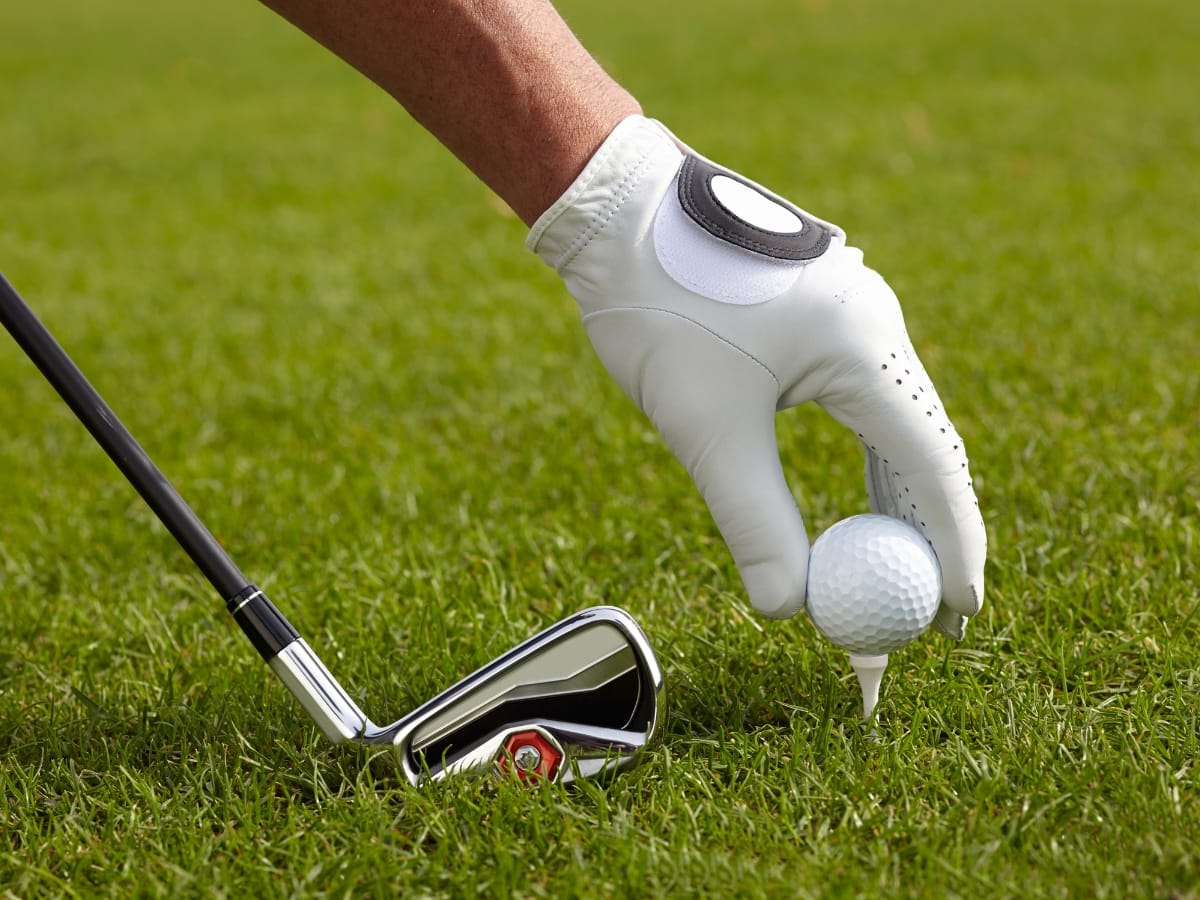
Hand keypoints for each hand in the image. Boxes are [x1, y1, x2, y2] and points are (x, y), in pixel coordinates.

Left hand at [528, 116, 985, 636]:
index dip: (951, 544)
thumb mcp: (706, 426)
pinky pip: (865, 401)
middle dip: (933, 532)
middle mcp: (874, 324)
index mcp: (863, 346)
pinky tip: (866, 500)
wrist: (618, 213)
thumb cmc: (660, 310)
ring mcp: (852, 312)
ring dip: (902, 498)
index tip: (957, 611)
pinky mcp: (822, 314)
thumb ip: (753, 518)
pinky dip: (869, 459)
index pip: (931, 463)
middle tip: (937, 609)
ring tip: (907, 568)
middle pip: (926, 446)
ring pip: (897, 424)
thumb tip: (788, 607)